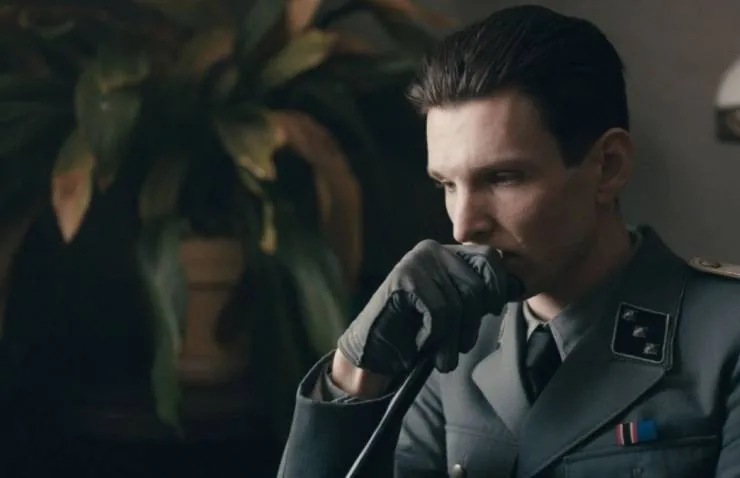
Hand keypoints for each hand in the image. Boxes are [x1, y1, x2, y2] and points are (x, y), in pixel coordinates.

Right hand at [337, 239, 521, 376]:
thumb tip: (517, 286)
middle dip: (472, 322)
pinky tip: (422, 342)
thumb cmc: (418, 332)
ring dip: (453, 338)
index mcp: (447, 253)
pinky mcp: (402, 280)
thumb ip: (480, 295)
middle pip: (477, 285)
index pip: (490, 258)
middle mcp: (432, 250)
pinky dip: (434, 334)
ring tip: (442, 354)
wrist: (375, 352)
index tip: (489, 312)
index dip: (497, 288)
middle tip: (459, 344)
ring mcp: (415, 263)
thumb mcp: (456, 309)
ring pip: (458, 302)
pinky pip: (438, 311)